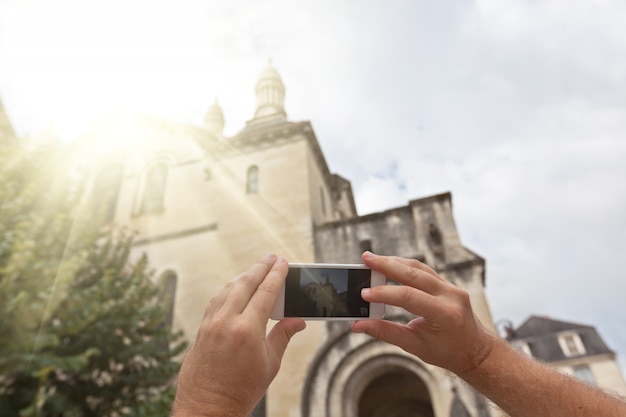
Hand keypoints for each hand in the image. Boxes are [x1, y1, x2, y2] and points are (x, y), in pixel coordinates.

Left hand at [171, 254, 305, 416]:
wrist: (207, 408)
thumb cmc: (241, 390)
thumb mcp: (270, 364)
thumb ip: (282, 336)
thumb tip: (298, 321)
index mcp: (247, 329)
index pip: (265, 292)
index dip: (276, 274)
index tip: (283, 263)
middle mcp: (226, 321)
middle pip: (245, 283)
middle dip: (260, 268)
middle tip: (271, 258)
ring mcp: (210, 324)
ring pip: (228, 289)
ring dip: (243, 276)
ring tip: (256, 270)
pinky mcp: (201, 329)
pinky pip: (216, 301)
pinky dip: (228, 290)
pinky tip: (235, 289)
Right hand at [351, 252, 493, 376]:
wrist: (476, 351)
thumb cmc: (447, 353)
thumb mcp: (415, 346)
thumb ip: (386, 332)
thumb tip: (359, 325)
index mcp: (444, 314)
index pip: (409, 296)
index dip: (384, 293)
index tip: (364, 293)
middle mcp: (451, 296)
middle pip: (413, 274)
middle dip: (386, 265)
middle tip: (365, 258)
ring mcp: (452, 288)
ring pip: (419, 268)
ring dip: (395, 262)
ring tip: (373, 260)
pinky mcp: (449, 284)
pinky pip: (425, 271)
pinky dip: (406, 267)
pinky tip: (390, 265)